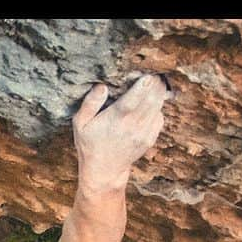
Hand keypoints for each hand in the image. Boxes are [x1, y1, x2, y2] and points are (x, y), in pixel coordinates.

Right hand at [73, 76, 167, 195]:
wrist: (104, 170)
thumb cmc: (89, 144)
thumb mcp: (80, 123)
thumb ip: (90, 103)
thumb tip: (102, 86)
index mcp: (118, 117)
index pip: (138, 94)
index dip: (146, 81)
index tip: (147, 71)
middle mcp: (134, 124)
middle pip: (154, 96)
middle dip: (156, 82)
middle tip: (153, 71)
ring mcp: (145, 132)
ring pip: (159, 105)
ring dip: (159, 92)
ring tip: (154, 82)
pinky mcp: (150, 138)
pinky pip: (160, 116)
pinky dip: (158, 106)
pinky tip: (150, 101)